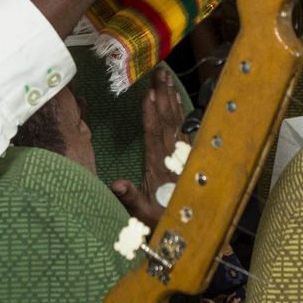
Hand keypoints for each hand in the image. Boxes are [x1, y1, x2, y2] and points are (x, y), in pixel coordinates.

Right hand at [111, 65, 185, 225]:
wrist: (188, 230)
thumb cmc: (159, 220)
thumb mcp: (142, 214)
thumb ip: (130, 198)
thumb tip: (115, 183)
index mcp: (158, 166)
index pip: (154, 135)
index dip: (151, 113)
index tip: (149, 93)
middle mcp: (172, 156)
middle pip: (167, 121)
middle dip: (163, 95)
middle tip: (159, 72)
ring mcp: (181, 155)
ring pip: (177, 121)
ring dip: (171, 98)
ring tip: (167, 78)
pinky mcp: (186, 156)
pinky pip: (184, 128)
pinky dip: (180, 111)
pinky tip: (178, 99)